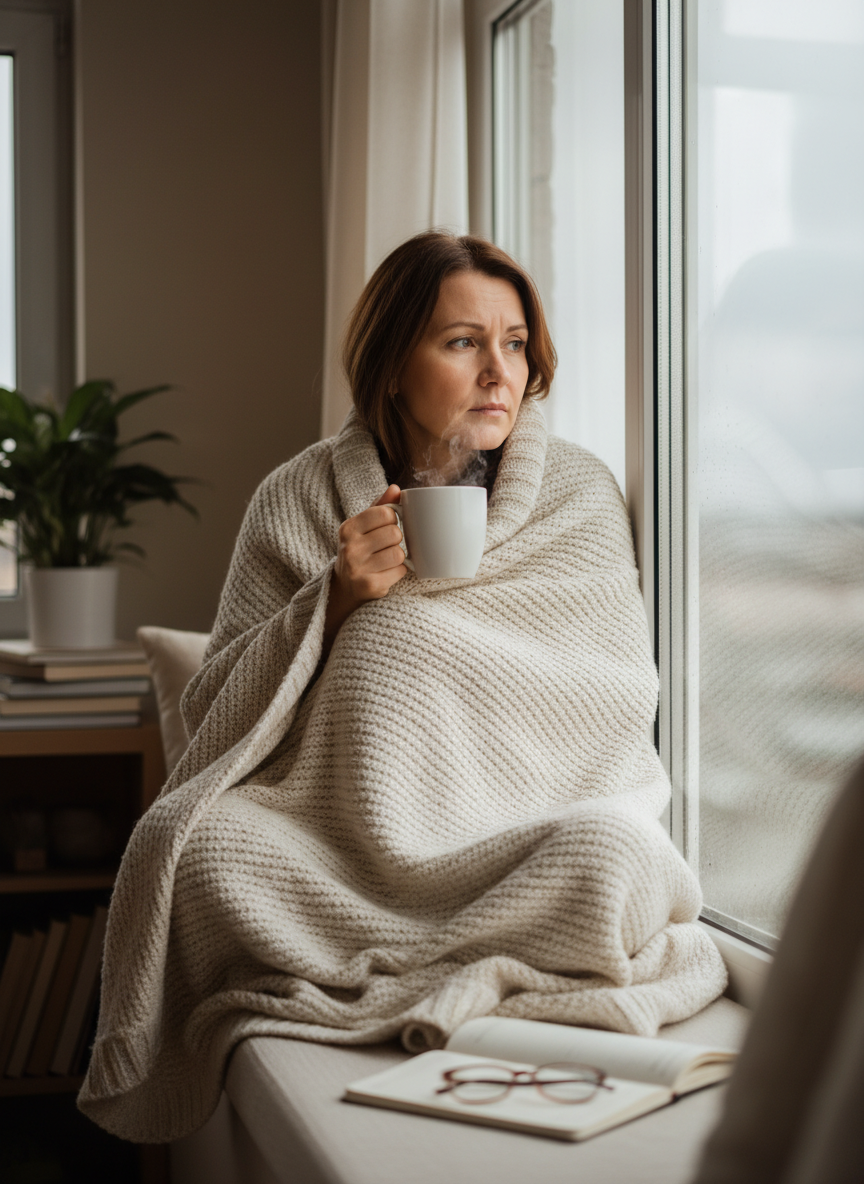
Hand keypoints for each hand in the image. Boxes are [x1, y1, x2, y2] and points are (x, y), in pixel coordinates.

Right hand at [323, 485, 405, 652]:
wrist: (344, 587)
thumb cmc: (359, 550)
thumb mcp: (363, 527)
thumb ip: (379, 506)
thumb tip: (396, 488)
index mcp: (348, 528)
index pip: (386, 512)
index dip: (392, 520)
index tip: (385, 527)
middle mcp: (350, 548)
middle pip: (395, 533)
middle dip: (396, 540)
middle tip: (385, 547)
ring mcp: (358, 568)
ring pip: (399, 553)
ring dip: (398, 558)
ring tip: (385, 561)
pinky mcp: (370, 586)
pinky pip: (400, 571)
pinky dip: (398, 572)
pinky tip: (385, 573)